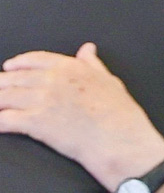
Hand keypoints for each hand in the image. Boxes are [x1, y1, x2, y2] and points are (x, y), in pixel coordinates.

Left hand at [0, 44, 163, 191]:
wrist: (122, 142)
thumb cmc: (122, 117)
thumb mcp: (110, 82)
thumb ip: (94, 65)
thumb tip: (88, 50)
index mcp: (70, 68)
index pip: (34, 59)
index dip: (18, 64)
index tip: (9, 68)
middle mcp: (53, 81)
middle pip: (15, 77)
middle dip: (1, 84)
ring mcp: (43, 101)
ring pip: (6, 97)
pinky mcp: (37, 123)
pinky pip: (7, 119)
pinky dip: (0, 121)